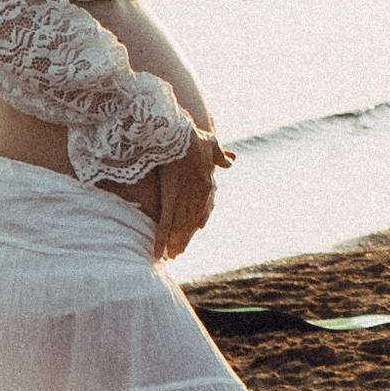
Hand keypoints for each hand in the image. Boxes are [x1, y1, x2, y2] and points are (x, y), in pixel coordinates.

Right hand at [152, 129, 232, 262]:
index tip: (196, 229)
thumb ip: (220, 156)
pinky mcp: (169, 199)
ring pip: (179, 227)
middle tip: (179, 251)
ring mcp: (183, 199)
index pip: (204, 207)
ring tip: (171, 256)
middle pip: (190, 222)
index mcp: (207, 184)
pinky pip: (165, 223)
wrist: (180, 134)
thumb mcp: (211, 144)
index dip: (199, 220)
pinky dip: (161, 239)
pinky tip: (158, 253)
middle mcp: (197, 196)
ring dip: (175, 243)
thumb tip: (231, 161)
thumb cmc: (195, 136)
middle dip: (184, 237)